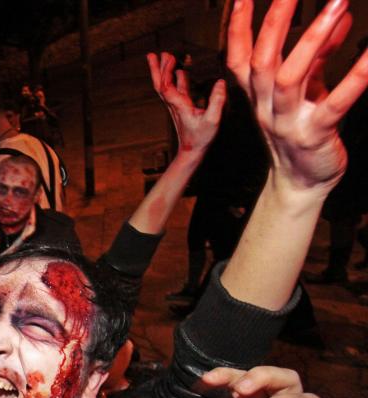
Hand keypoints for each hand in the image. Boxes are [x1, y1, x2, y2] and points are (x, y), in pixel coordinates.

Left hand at [147, 51, 225, 153]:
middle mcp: (174, 104)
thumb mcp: (212, 120)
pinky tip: (181, 70)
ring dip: (163, 71)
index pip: (166, 87)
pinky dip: (176, 78)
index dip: (165, 72)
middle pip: (160, 84)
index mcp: (179, 105)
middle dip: (156, 69)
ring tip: (164, 56)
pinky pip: (176, 90)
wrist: (191, 152)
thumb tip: (220, 82)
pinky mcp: (181, 107)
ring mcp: (176, 105)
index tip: (169, 57)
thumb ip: (217, 101)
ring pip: (166, 86)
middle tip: (152, 54)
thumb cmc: (200, 138)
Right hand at [227, 0, 367, 192]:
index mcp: (258, 97)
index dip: (237, 27)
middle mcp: (266, 108)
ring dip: (312, 38)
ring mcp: (288, 123)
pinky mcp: (315, 135)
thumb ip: (321, 54)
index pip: (238, 58)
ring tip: (338, 2)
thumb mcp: (306, 91)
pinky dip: (357, 76)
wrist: (302, 184)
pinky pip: (336, 103)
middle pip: (261, 62)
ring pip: (289, 79)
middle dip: (275, 22)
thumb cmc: (302, 133)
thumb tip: (340, 15)